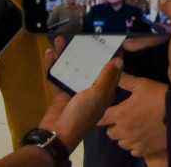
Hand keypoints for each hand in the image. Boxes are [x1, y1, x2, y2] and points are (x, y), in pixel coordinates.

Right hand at [37, 39, 122, 153]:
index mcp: (104, 92)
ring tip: (62, 40)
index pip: (112, 71)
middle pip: (90, 67)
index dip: (112, 56)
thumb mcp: (97, 94)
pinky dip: (54, 66)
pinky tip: (50, 54)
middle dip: (86, 53)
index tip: (109, 40)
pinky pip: (58, 77)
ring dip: (68, 57)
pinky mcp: (61, 94)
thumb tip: (120, 59)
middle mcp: (92, 91)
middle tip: (82, 36)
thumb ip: (106, 77)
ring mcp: (75, 92)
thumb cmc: (81, 114)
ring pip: (73, 70)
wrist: (57, 134)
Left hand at [100, 75, 167, 158]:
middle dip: (114, 126)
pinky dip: (135, 145)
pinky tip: (141, 137)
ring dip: (124, 137)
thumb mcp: (142, 84)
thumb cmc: (158, 96)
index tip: (111, 112)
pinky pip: (133, 150)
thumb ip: (126, 81)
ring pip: (121, 143)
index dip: (105, 115)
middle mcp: (124, 131)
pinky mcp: (144, 149)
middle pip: (110, 133)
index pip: (102, 119)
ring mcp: (134, 142)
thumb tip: (116, 73)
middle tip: (124, 119)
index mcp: (120, 114)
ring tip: (133, 129)